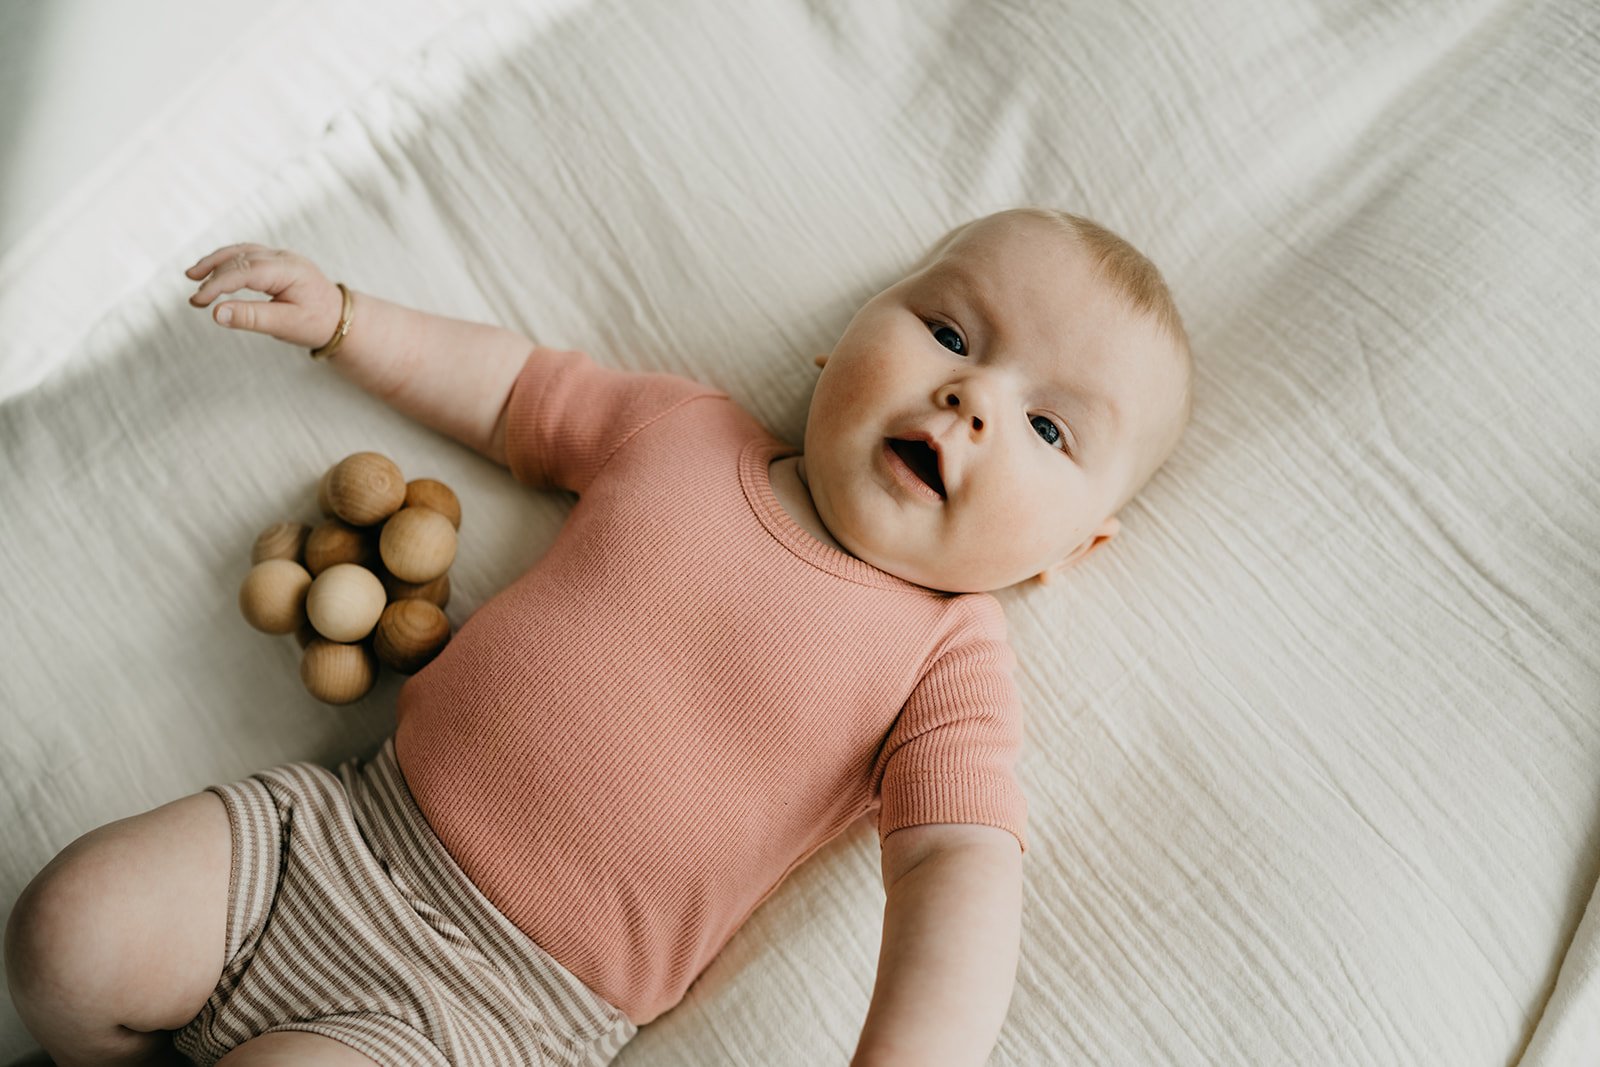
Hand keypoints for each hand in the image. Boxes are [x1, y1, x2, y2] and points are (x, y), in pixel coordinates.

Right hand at [185, 243, 342, 348]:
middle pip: (239, 258)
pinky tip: (213, 270)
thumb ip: (252, 318)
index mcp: (289, 270)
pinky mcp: (276, 261)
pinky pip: (247, 254)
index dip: (218, 285)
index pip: (244, 271)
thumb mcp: (286, 325)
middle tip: (194, 300)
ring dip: (215, 262)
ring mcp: (280, 256)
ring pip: (241, 251)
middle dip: (213, 276)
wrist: (340, 317)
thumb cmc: (316, 323)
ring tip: (193, 276)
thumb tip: (216, 314)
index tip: (198, 301)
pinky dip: (227, 261)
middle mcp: (284, 257)